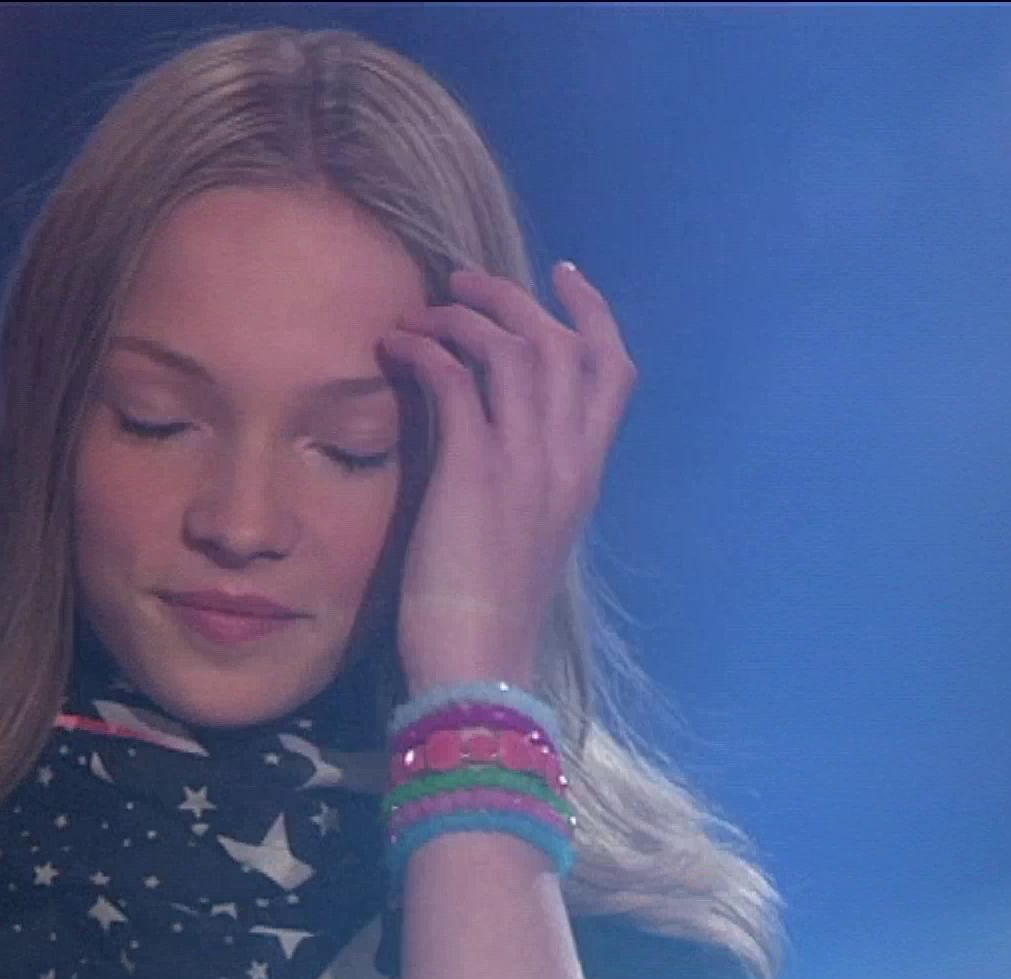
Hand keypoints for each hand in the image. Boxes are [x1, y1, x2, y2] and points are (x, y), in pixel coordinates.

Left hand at [378, 262, 638, 695]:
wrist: (480, 669)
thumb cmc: (490, 617)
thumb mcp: (524, 537)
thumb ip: (523, 483)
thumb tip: (486, 442)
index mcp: (584, 476)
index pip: (614, 373)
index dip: (593, 314)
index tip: (564, 276)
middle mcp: (566, 460)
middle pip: (561, 343)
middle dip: (514, 298)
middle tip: (465, 282)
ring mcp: (525, 462)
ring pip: (513, 349)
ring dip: (464, 316)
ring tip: (424, 310)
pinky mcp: (475, 470)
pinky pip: (456, 378)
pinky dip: (427, 349)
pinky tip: (396, 347)